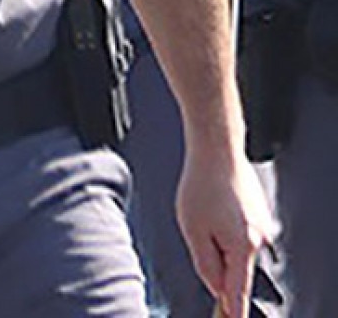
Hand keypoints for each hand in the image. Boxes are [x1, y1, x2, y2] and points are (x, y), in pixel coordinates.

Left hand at [176, 147, 275, 315]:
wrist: (218, 150)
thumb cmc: (201, 185)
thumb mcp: (192, 229)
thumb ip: (205, 263)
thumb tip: (216, 286)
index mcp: (242, 246)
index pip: (237, 289)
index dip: (232, 308)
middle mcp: (258, 238)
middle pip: (234, 266)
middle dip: (214, 257)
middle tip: (200, 228)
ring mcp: (260, 225)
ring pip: (234, 246)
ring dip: (217, 237)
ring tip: (204, 210)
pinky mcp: (257, 213)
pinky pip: (238, 230)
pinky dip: (224, 224)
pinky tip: (214, 204)